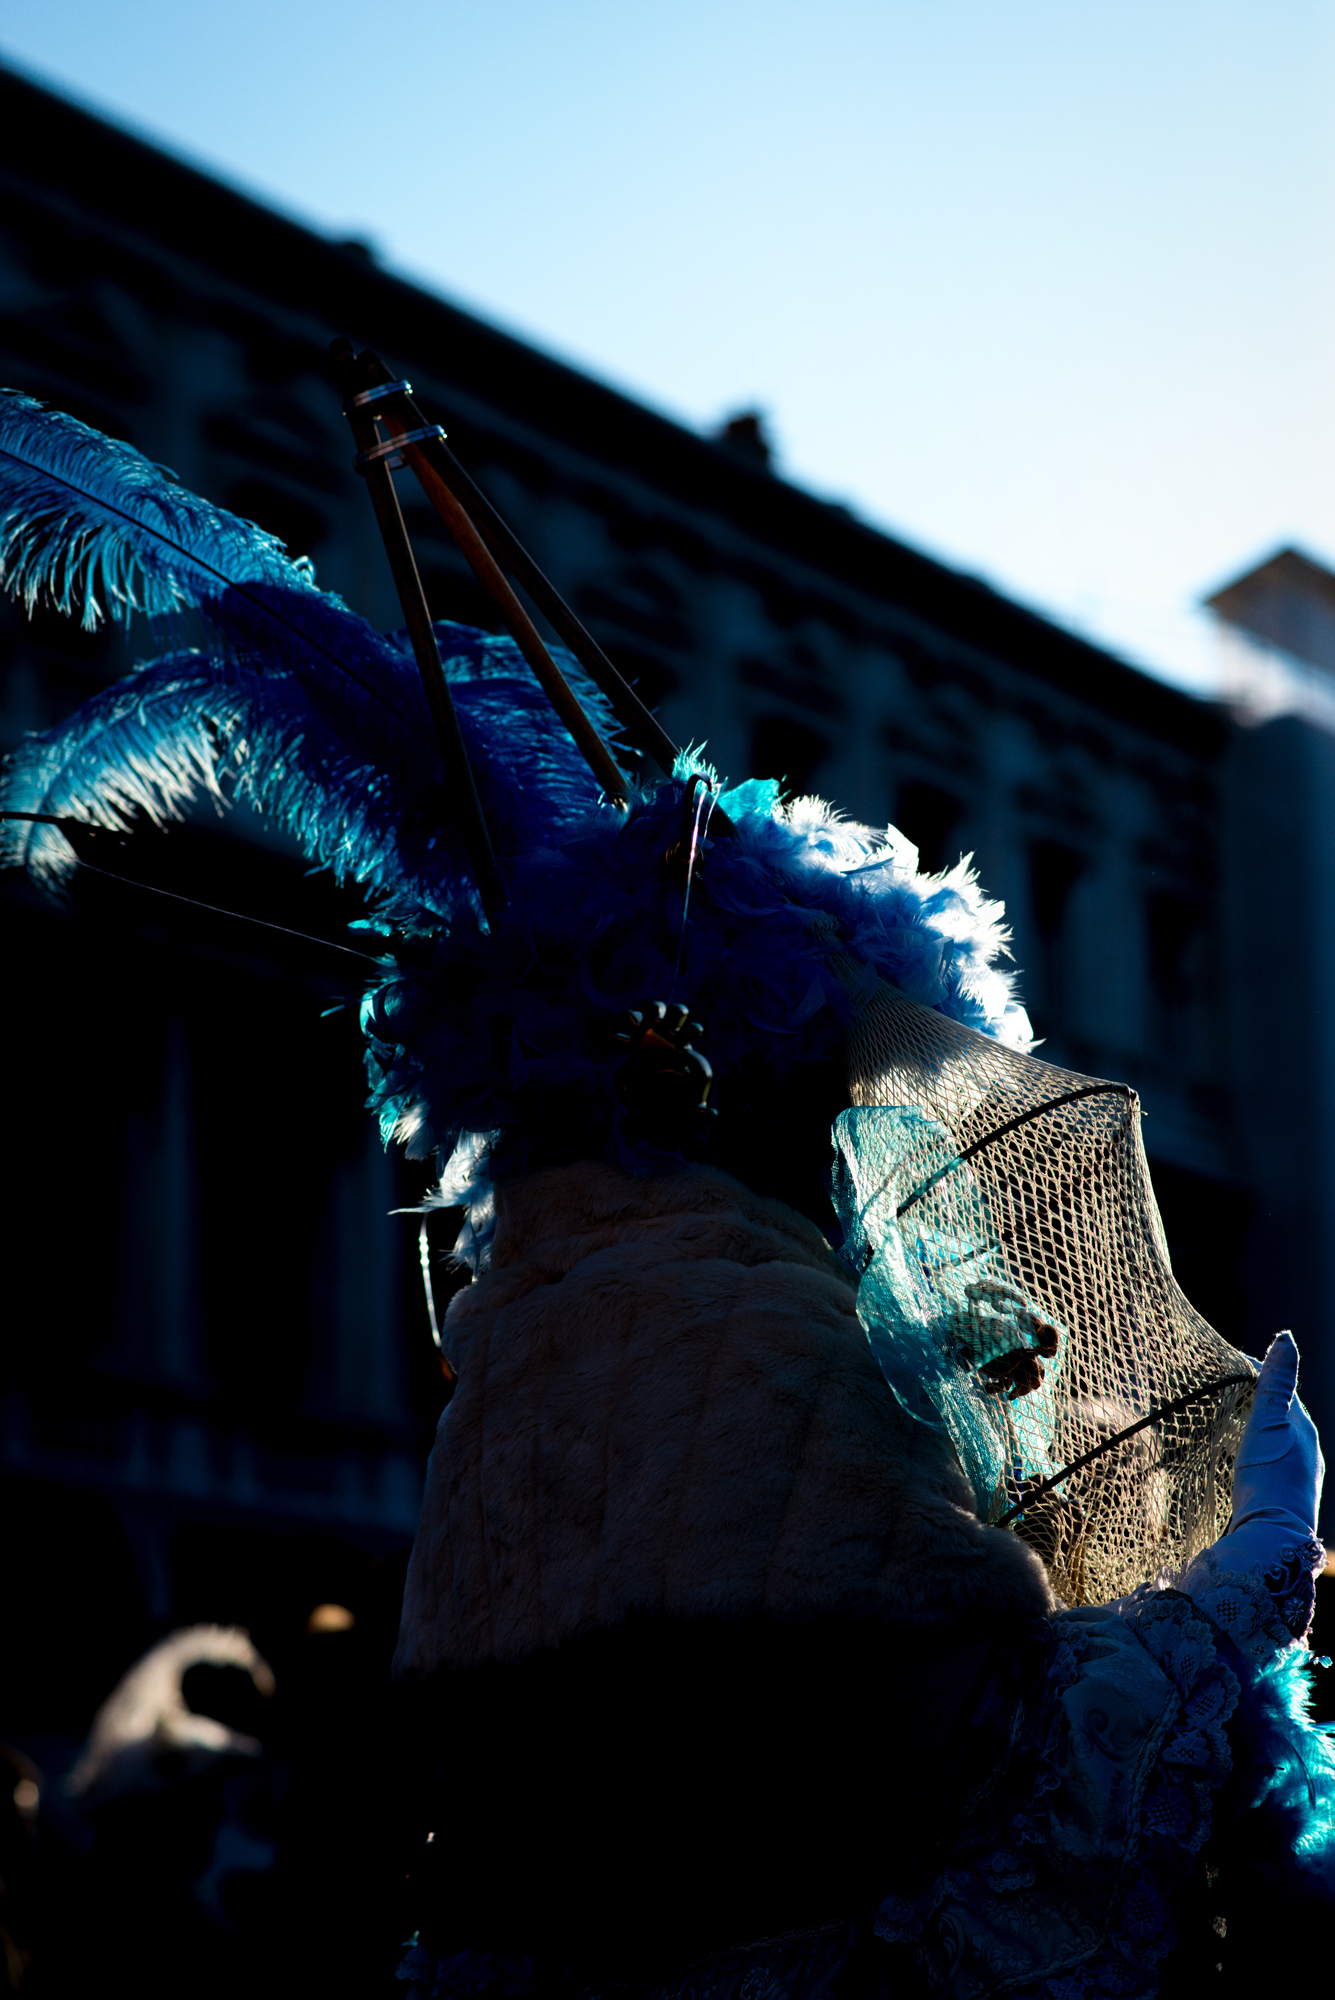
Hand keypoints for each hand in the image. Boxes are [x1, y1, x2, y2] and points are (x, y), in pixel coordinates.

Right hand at [1223, 1332, 1323, 1574]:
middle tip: (1228, 1391)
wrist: (1271, 1538)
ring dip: (1256, 1430)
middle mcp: (1307, 1454)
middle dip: (1258, 1402)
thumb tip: (1286, 1339)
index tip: (1233, 1365)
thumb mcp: (1268, 1423)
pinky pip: (1270, 1465)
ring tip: (1230, 1424)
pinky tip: (1241, 1462)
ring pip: (1277, 1443)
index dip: (1260, 1375)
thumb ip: (1275, 1383)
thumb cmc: (1268, 1477)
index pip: (1284, 1392)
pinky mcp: (1283, 1499)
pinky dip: (1254, 1452)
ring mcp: (1297, 1479)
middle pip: (1282, 1418)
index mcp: (1304, 1431)